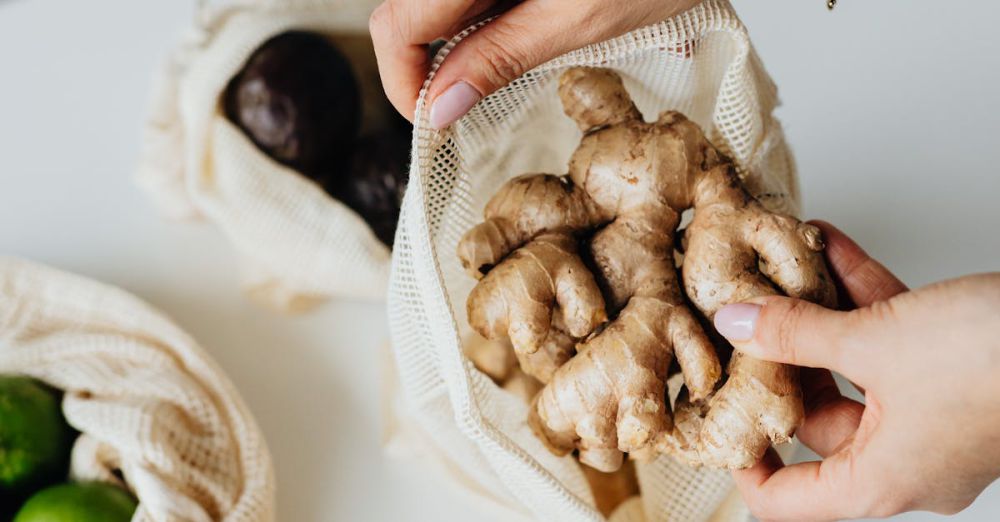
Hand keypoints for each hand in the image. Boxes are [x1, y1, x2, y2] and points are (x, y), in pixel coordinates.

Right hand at [369, 0, 701, 127]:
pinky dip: (472, 21)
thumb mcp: (577, 19)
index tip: (433, 124)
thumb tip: (439, 106)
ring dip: (446, 45)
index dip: (403, 82)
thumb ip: (497, 56)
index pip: (398, 24)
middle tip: (456, 112)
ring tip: (488, 78)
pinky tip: (506, 37)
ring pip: (431, 0)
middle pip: (405, 9)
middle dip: (420, 66)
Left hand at [713, 221, 999, 520]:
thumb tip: (738, 323)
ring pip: (853, 367)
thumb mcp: (879, 343)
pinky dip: (860, 297)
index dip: (747, 464)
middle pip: (816, 417)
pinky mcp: (952, 372)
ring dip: (820, 315)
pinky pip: (890, 338)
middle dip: (780, 358)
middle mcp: (904, 456)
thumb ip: (798, 333)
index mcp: (880, 480)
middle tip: (745, 316)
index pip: (789, 500)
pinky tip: (830, 247)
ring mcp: (930, 415)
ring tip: (783, 268)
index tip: (720, 417)